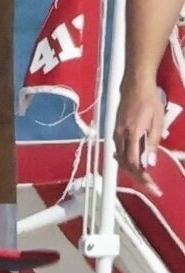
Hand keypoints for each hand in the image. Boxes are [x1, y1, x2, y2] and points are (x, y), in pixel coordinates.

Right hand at [113, 80, 164, 195]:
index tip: (153, 187)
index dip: (143, 178)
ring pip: (121, 160)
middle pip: (125, 165)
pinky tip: (136, 164)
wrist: (135, 85)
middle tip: (152, 187)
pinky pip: (119, 152)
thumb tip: (149, 164)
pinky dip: (127, 161)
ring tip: (146, 178)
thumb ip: (152, 143)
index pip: (134, 164)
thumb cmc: (149, 101)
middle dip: (138, 178)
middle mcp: (120, 137)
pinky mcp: (116, 132)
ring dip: (132, 171)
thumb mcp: (157, 121)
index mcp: (132, 134)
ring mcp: (116, 134)